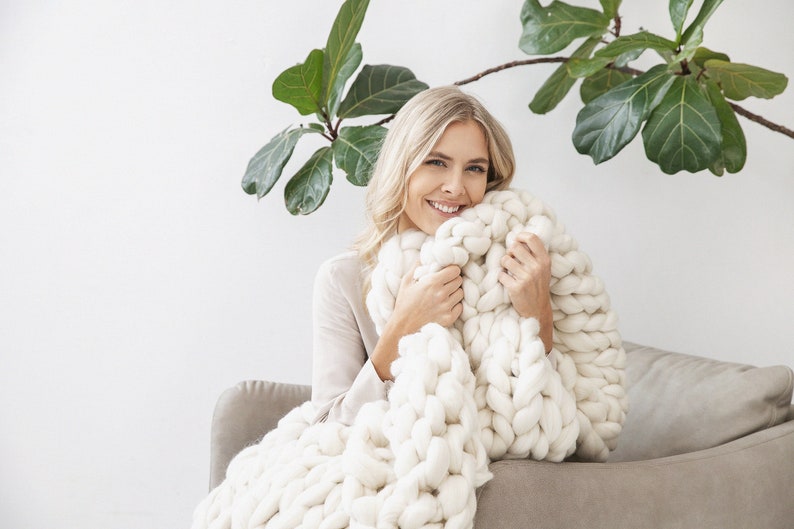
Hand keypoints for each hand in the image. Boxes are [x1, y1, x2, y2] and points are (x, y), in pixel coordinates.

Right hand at [370, 263, 462, 380]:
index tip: (448, 272)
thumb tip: (424, 256)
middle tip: (446, 283)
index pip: (455, 270)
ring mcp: (446, 307)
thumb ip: (416, 267)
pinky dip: (455, 305)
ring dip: (455, 292)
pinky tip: (445, 305)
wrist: (403, 328)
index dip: (452, 270)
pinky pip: (460, 307)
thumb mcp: (406, 282)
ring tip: (445, 294)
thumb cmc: (404, 304)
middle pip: (459, 280)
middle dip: (453, 280)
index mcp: (432, 283)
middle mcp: (441, 294)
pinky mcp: (449, 318)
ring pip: (461, 293)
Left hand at [499, 232, 552, 350]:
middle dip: (509, 252)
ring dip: (504, 265)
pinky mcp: (516, 288)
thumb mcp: (543, 269)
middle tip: (512, 260)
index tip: (517, 241)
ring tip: (509, 271)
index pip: (532, 238)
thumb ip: (534, 254)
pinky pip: (501, 275)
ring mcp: (527, 278)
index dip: (521, 236)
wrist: (537, 310)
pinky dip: (501, 278)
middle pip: (515, 247)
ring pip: (505, 260)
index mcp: (545, 260)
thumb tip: (517, 238)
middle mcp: (537, 267)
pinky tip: (508, 282)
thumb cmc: (538, 286)